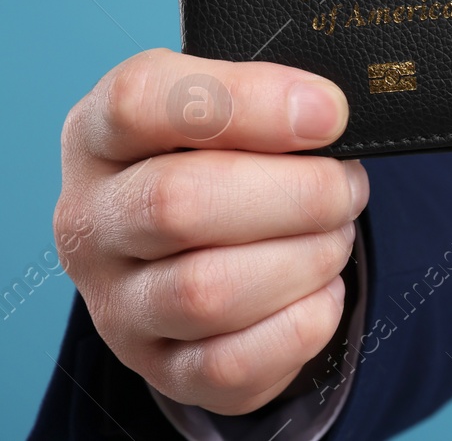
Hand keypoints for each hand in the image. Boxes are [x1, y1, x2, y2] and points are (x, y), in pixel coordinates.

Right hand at [54, 48, 367, 415]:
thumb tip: (325, 114)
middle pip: (177, 204)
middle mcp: (91, 221)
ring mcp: (117, 304)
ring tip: (333, 236)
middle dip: (298, 194)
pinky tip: (319, 291)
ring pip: (207, 293)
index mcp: (100, 135)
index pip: (138, 100)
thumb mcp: (233, 109)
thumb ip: (269, 99)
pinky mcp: (160, 366)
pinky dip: (302, 324)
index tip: (328, 114)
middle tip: (346, 188)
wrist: (203, 245)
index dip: (248, 102)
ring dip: (305, 260)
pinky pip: (233, 363)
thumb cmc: (224, 161)